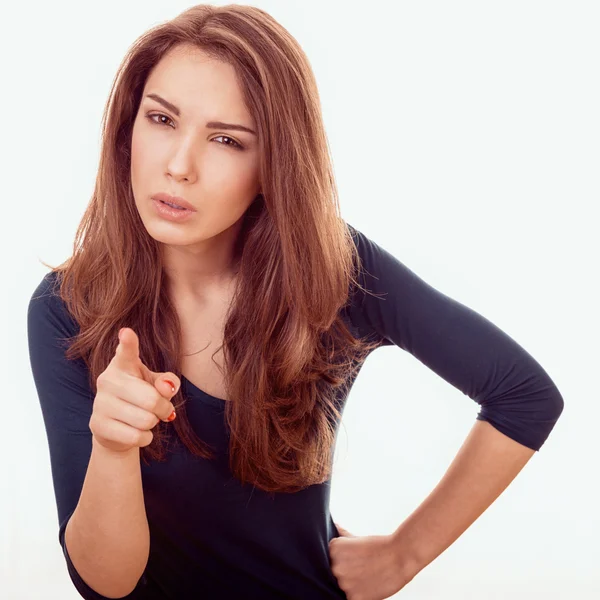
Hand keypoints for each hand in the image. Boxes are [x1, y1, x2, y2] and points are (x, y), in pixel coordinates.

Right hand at [90, 327, 179, 453]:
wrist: (115, 429)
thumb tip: (167, 388)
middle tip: (163, 410)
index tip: (127, 333)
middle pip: (151, 399)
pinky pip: (136, 436)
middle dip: (164, 408)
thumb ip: (166, 382)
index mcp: (123, 365)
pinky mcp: (97, 425)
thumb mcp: (156, 385)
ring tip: (147, 419)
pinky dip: (145, 437)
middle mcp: (108, 380)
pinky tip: (138, 432)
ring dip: (154, 423)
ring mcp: (100, 403)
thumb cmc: (140, 398)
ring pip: (145, 420)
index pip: (127, 352)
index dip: (128, 343)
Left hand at [329, 523, 414, 599]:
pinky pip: (351, 597)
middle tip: (362, 566)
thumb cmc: (380, 546)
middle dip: (347, 570)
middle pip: (335, 571)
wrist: (401, 556)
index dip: (344, 558)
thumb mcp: (359, 538)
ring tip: (367, 574)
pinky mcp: (354, 597)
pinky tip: (369, 584)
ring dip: (352, 582)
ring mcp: (344, 583)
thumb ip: (343, 536)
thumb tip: (335, 525)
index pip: (330, 557)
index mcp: (334, 549)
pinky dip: (359, 593)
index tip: (355, 557)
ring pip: (343, 585)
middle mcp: (336, 566)